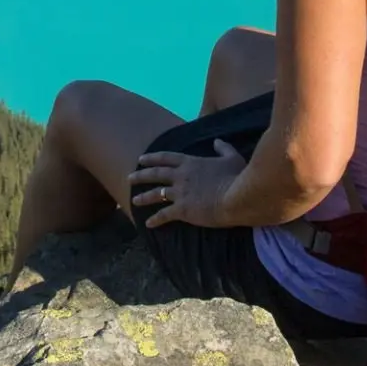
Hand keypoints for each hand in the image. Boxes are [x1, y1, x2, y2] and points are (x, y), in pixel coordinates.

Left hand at [128, 140, 246, 228]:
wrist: (236, 197)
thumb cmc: (237, 177)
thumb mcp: (232, 158)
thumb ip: (223, 148)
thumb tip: (217, 141)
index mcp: (190, 163)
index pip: (166, 158)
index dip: (152, 158)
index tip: (141, 159)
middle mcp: (181, 176)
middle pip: (156, 174)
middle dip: (141, 175)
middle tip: (129, 178)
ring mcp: (180, 193)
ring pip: (156, 194)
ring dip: (143, 197)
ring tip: (133, 200)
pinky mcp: (182, 210)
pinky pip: (165, 215)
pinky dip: (155, 220)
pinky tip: (148, 224)